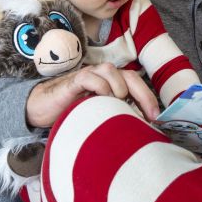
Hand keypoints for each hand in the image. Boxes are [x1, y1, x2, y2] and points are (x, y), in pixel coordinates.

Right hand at [26, 62, 159, 127]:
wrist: (44, 108)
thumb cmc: (75, 112)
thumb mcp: (101, 115)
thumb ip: (118, 115)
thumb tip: (141, 130)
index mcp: (113, 83)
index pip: (136, 83)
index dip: (148, 97)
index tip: (156, 118)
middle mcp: (103, 76)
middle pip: (129, 75)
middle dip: (143, 94)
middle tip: (148, 115)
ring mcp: (89, 75)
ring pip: (111, 71)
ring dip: (118, 88)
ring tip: (117, 105)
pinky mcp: (74, 81)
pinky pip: (90, 77)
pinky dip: (99, 87)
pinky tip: (100, 101)